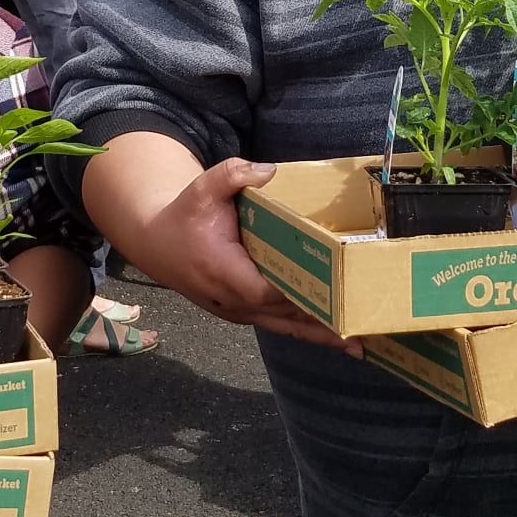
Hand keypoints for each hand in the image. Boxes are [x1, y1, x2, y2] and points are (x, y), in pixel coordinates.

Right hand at [141, 157, 360, 354]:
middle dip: (319, 319)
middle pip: (282, 314)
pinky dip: (306, 331)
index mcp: (222, 271)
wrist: (157, 243)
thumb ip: (231, 175)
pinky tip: (335, 339)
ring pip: (283, 326)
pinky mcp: (244, 313)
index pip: (264, 289)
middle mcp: (230, 299)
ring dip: (318, 335)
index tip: (330, 292)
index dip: (295, 293)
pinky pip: (278, 325)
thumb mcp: (201, 188)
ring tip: (357, 346)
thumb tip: (268, 170)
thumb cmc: (184, 216)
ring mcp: (237, 311)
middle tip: (359, 325)